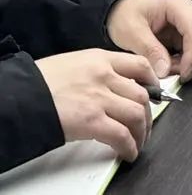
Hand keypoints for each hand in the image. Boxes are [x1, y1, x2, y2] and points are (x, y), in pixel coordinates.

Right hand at [35, 49, 155, 161]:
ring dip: (142, 132)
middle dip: (149, 113)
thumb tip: (108, 86)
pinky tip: (129, 152)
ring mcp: (99, 98)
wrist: (17, 95)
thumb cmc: (37, 82)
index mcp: (99, 59)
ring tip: (138, 142)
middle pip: (142, 93)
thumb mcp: (70, 64)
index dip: (152, 81)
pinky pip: (121, 135)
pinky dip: (130, 146)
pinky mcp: (91, 121)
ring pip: (137, 114)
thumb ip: (93, 72)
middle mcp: (104, 76)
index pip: (139, 65)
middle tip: (146, 124)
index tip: (154, 92)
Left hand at [106, 0, 191, 81]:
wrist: (121, 6)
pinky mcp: (188, 31)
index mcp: (178, 5)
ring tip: (173, 71)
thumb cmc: (125, 13)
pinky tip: (172, 66)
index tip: (183, 73)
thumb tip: (165, 71)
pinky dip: (189, 61)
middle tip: (184, 76)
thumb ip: (149, 50)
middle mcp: (191, 11)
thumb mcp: (131, 32)